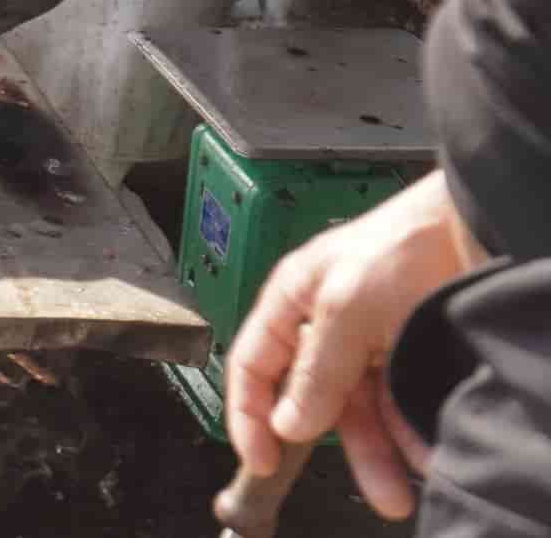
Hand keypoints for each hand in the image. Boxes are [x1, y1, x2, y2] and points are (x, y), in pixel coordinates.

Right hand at [226, 171, 479, 519]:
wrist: (471, 228)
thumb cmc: (396, 246)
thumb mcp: (344, 307)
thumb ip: (316, 369)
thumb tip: (288, 424)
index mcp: (290, 302)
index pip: (253, 367)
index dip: (250, 415)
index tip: (261, 461)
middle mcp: (324, 326)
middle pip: (317, 400)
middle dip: (342, 450)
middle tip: (370, 492)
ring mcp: (368, 340)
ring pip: (363, 408)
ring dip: (382, 449)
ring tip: (405, 487)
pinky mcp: (407, 350)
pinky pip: (399, 401)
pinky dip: (410, 430)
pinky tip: (424, 451)